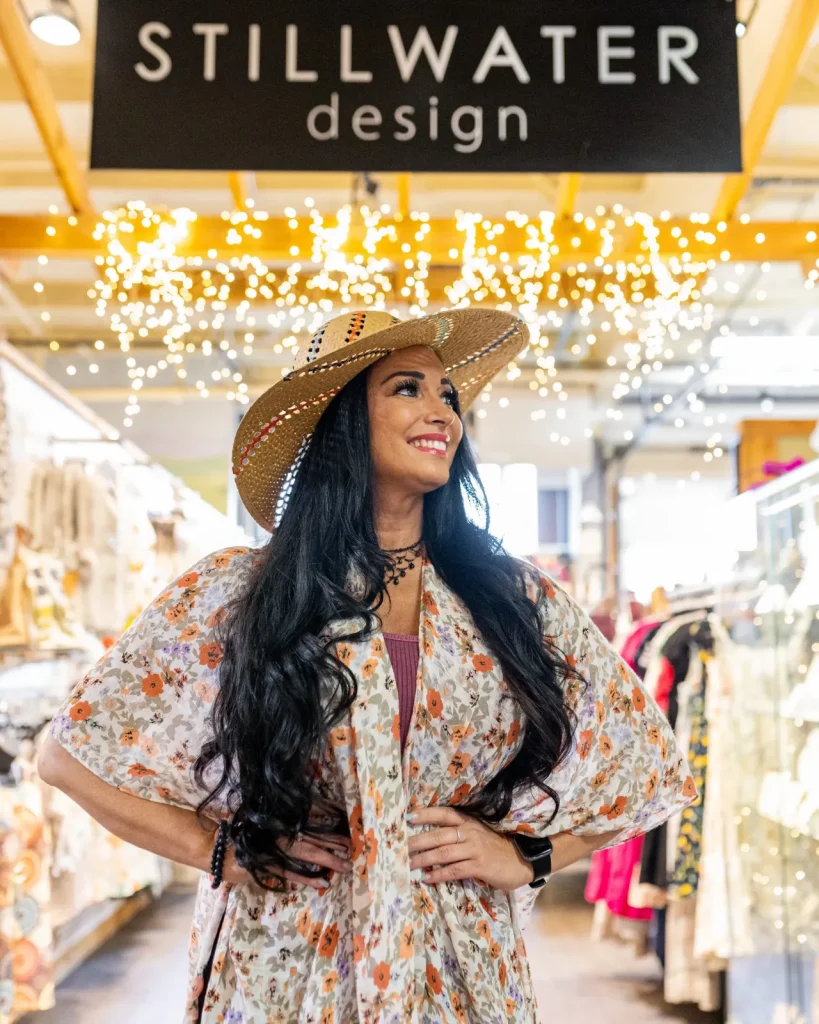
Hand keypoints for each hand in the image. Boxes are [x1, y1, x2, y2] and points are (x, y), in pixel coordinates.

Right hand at [221, 832, 352, 889]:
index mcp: (280, 825)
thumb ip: (281, 830)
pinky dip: (308, 878)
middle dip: (334, 847)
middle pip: (313, 840)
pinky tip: (324, 883)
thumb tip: (308, 828)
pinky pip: (291, 873)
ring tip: (345, 866)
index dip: (329, 834)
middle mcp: (279, 834)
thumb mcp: (262, 829)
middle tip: (353, 854)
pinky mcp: (266, 866)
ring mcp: (273, 849)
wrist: (213, 847)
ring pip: (306, 854)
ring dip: (327, 861)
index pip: (310, 829)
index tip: (348, 838)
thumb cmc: (238, 836)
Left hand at [408, 807, 533, 890]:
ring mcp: (474, 849)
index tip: (407, 817)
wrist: (521, 860)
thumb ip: (458, 833)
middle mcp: (469, 832)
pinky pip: (454, 870)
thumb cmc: (494, 848)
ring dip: (424, 859)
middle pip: (438, 835)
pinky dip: (439, 874)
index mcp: (468, 822)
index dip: (425, 814)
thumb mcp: (477, 834)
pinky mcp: (480, 866)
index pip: (443, 813)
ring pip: (443, 853)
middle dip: (417, 841)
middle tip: (399, 847)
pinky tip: (427, 878)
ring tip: (408, 864)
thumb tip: (429, 838)